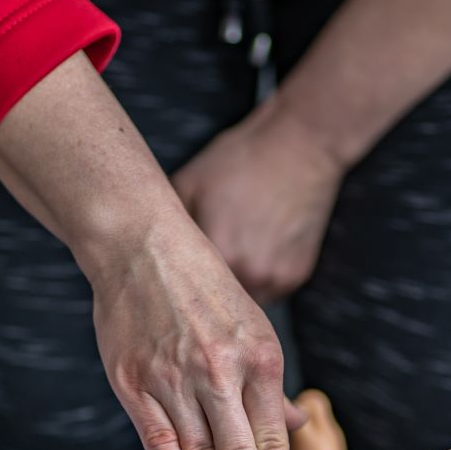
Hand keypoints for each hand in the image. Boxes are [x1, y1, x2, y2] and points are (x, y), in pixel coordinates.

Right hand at [88, 225, 297, 449]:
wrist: (140, 245)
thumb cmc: (200, 287)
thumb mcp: (251, 325)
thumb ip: (268, 384)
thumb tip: (296, 423)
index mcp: (258, 359)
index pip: (272, 441)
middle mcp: (219, 371)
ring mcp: (174, 377)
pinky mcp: (134, 380)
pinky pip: (158, 434)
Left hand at [173, 99, 347, 303]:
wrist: (300, 146)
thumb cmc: (241, 159)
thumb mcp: (189, 183)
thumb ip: (167, 222)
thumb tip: (150, 248)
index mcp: (217, 253)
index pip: (185, 289)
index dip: (175, 283)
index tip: (167, 277)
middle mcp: (249, 273)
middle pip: (214, 303)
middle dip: (203, 291)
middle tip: (196, 271)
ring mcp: (275, 277)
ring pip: (242, 303)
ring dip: (232, 291)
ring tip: (229, 257)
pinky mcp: (295, 276)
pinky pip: (267, 292)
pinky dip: (257, 279)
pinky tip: (255, 250)